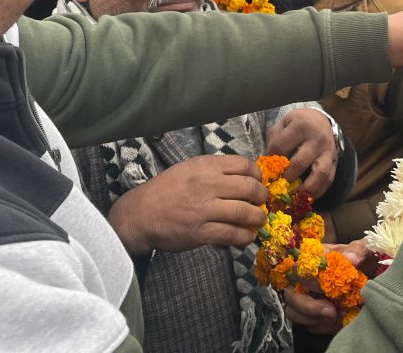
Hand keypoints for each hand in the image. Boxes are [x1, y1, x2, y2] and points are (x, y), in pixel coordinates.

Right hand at [107, 155, 266, 253]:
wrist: (140, 214)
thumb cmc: (166, 190)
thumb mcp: (189, 168)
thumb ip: (214, 170)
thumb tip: (244, 176)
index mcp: (205, 166)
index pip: (243, 165)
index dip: (256, 175)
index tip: (258, 182)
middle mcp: (207, 185)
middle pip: (249, 188)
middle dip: (262, 196)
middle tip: (262, 202)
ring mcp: (204, 209)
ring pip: (244, 212)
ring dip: (258, 218)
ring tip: (259, 220)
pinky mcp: (200, 232)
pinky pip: (232, 234)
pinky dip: (245, 236)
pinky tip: (247, 236)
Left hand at [265, 108, 337, 195]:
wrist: (320, 120)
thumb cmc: (297, 124)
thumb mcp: (282, 124)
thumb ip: (274, 140)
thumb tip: (265, 164)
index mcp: (300, 126)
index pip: (281, 146)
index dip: (270, 160)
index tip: (264, 171)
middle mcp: (317, 138)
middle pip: (300, 162)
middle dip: (286, 178)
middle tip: (276, 187)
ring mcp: (328, 151)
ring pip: (320, 174)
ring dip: (305, 189)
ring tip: (293, 198)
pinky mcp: (335, 162)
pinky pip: (328, 180)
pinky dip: (317, 192)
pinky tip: (305, 198)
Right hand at [283, 239, 372, 335]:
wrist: (371, 277)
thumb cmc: (363, 260)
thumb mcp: (365, 250)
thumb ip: (358, 251)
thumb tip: (352, 259)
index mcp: (314, 259)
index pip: (298, 269)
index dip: (309, 281)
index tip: (325, 288)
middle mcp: (305, 278)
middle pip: (291, 295)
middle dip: (309, 307)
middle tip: (332, 312)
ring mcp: (307, 297)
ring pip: (293, 312)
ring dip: (314, 319)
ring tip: (337, 318)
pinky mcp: (314, 314)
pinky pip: (309, 325)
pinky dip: (324, 327)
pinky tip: (339, 323)